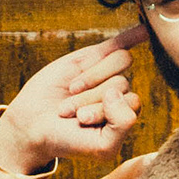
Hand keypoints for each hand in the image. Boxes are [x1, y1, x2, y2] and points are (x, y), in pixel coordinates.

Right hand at [0, 25, 147, 175]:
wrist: (34, 125)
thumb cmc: (68, 140)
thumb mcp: (102, 147)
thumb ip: (123, 125)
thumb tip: (119, 91)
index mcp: (126, 115)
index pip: (131, 103)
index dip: (105, 110)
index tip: (80, 121)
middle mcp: (120, 94)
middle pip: (121, 83)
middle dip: (91, 97)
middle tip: (70, 110)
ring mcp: (107, 74)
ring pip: (119, 61)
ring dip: (91, 77)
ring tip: (72, 91)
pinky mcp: (92, 57)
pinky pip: (119, 44)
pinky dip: (132, 35)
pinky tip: (143, 31)